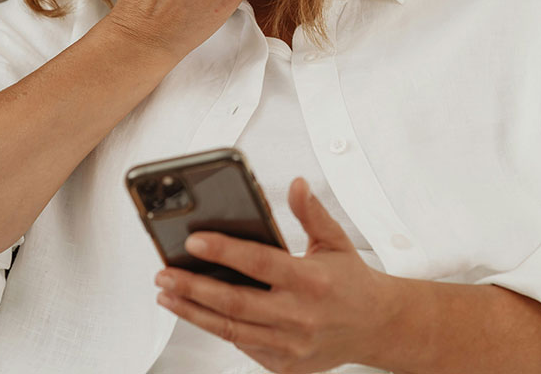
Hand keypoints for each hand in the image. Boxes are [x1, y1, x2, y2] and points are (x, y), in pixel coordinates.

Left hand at [153, 177, 397, 373]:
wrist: (376, 326)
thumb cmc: (351, 280)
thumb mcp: (334, 239)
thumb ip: (311, 212)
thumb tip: (296, 184)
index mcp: (311, 280)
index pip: (259, 264)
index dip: (224, 252)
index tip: (194, 241)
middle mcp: (299, 316)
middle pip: (235, 303)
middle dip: (193, 287)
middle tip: (164, 273)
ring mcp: (290, 345)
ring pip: (232, 330)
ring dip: (194, 312)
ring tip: (167, 293)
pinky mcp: (285, 365)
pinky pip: (244, 346)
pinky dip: (217, 328)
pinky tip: (196, 312)